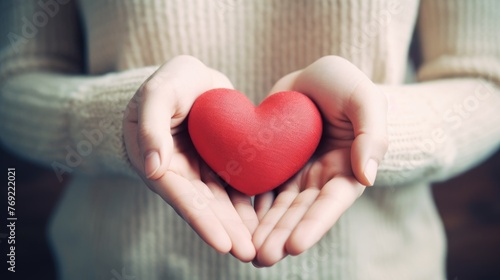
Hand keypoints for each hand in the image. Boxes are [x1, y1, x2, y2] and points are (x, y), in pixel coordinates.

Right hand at [123, 55, 258, 261]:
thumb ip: (151, 128)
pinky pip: (236, 183)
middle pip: (205, 207)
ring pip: (223, 201)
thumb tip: (155, 169)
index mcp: (161, 163)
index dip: (201, 220)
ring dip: (239, 224)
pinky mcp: (222, 161)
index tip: (222, 243)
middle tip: (248, 254)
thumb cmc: (169, 84)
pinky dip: (249, 201)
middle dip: (226, 231)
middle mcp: (182, 173)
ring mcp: (204, 169)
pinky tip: (266, 217)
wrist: (190, 79)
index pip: (182, 197)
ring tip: (260, 246)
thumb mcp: (157, 94)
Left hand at [252, 56, 388, 265]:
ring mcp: (294, 173)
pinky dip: (249, 205)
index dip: (314, 225)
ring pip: (277, 206)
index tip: (295, 246)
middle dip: (282, 235)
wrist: (316, 78)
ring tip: (247, 251)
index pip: (331, 203)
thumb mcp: (365, 100)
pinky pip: (259, 187)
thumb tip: (369, 176)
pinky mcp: (273, 164)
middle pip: (300, 212)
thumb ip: (373, 135)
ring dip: (263, 229)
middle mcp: (319, 178)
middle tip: (262, 257)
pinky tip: (234, 221)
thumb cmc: (346, 86)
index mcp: (346, 169)